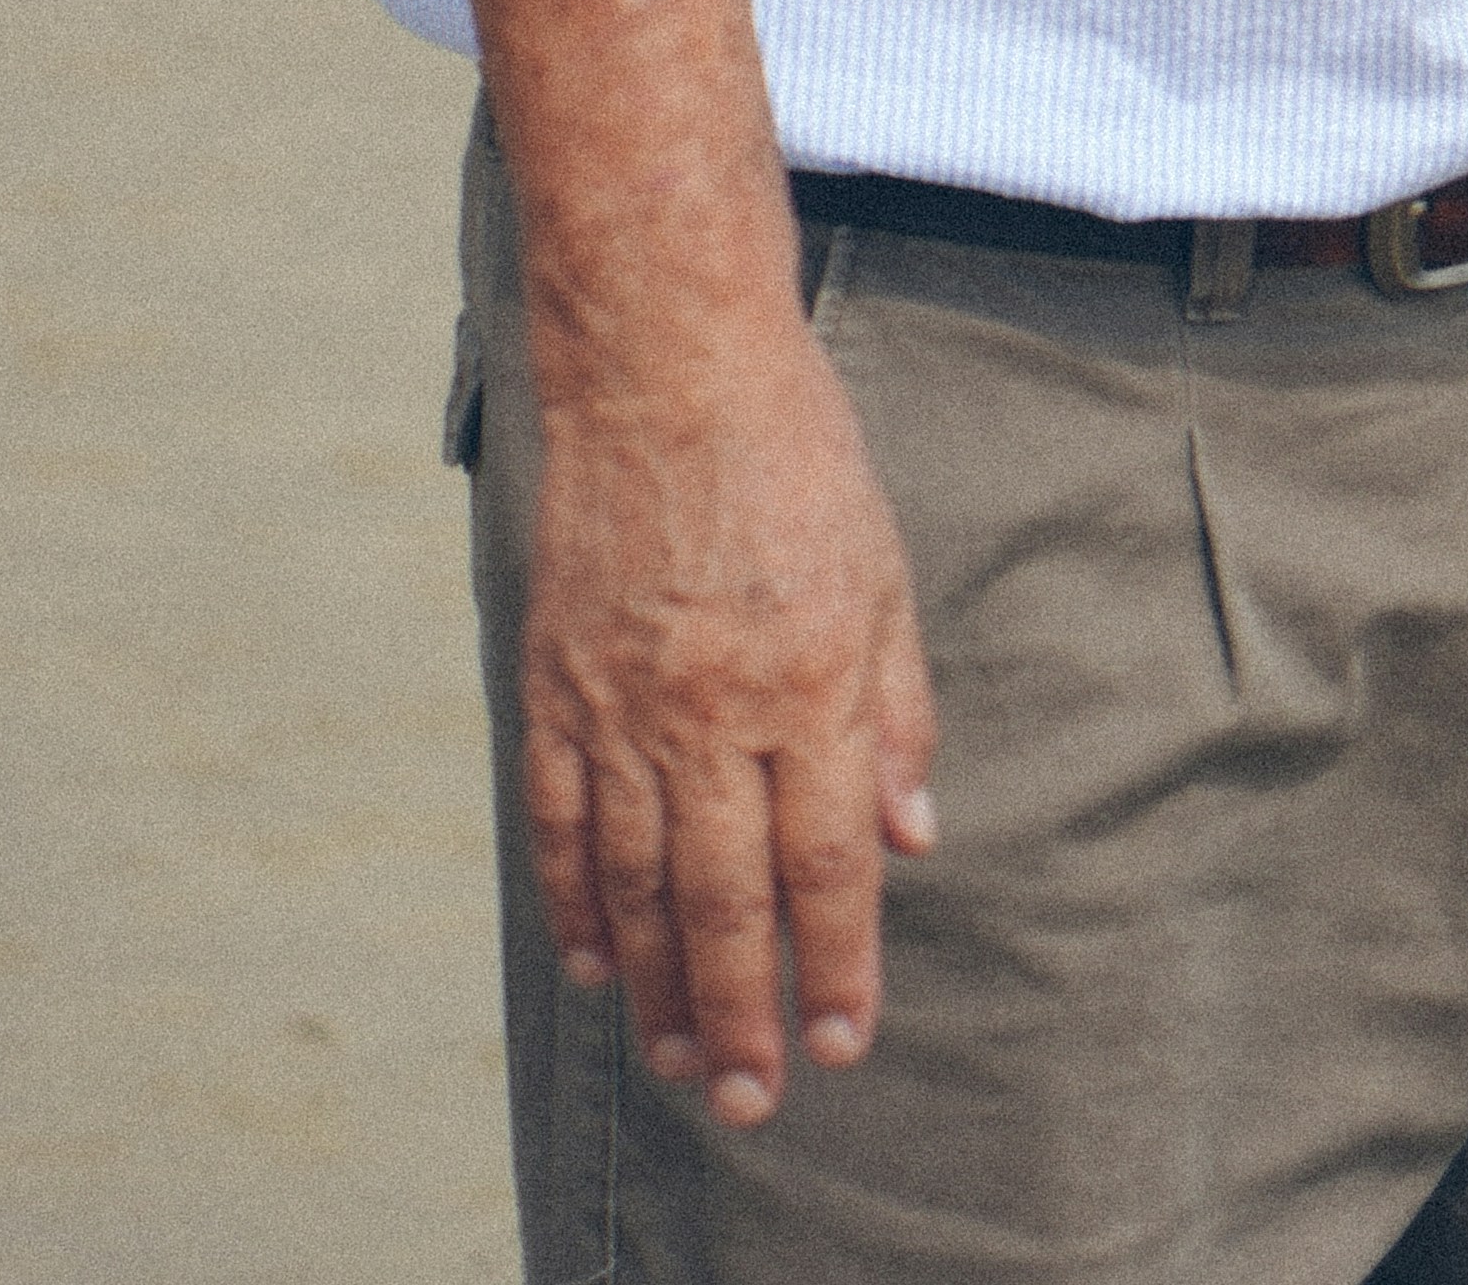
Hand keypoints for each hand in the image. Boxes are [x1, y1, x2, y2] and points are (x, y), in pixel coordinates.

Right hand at [513, 307, 940, 1122]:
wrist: (665, 367)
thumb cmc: (798, 458)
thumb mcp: (887, 574)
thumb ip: (898, 714)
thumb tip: (911, 838)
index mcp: (808, 683)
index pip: (828, 860)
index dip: (837, 962)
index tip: (844, 1040)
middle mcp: (709, 710)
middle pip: (723, 897)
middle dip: (743, 1010)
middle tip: (755, 1100)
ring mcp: (619, 703)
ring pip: (636, 880)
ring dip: (658, 984)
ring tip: (681, 1060)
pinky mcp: (555, 683)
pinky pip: (563, 820)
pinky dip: (578, 901)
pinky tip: (595, 964)